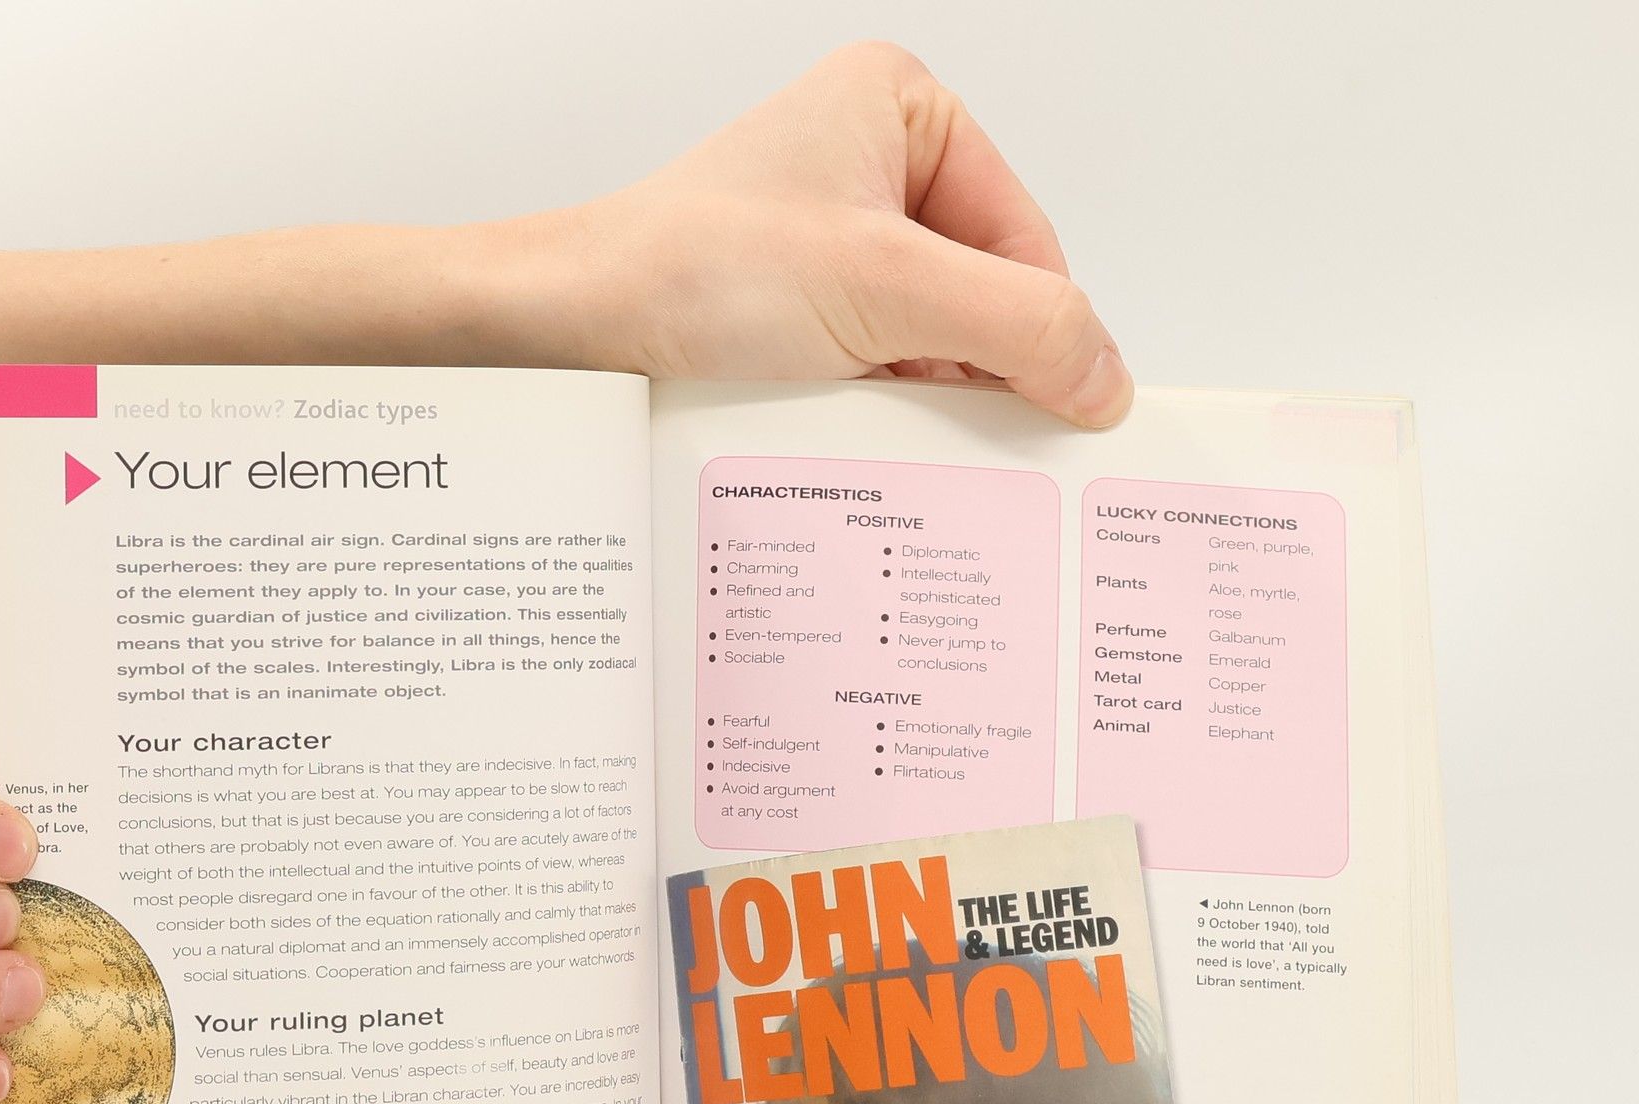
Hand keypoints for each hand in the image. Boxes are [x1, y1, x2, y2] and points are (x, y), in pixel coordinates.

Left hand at [554, 41, 1130, 424]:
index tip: (1052, 403)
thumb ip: (1015, 324)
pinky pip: (884, 359)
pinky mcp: (805, 303)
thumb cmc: (693, 270)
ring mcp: (836, 237)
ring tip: (871, 401)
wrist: (577, 330)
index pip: (1025, 237)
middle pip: (986, 290)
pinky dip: (881, 398)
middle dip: (970, 358)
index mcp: (903, 110)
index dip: (1036, 327)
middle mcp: (872, 164)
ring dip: (921, 386)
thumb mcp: (884, 289)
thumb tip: (1106, 371)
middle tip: (945, 408)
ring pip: (935, 334)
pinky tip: (850, 414)